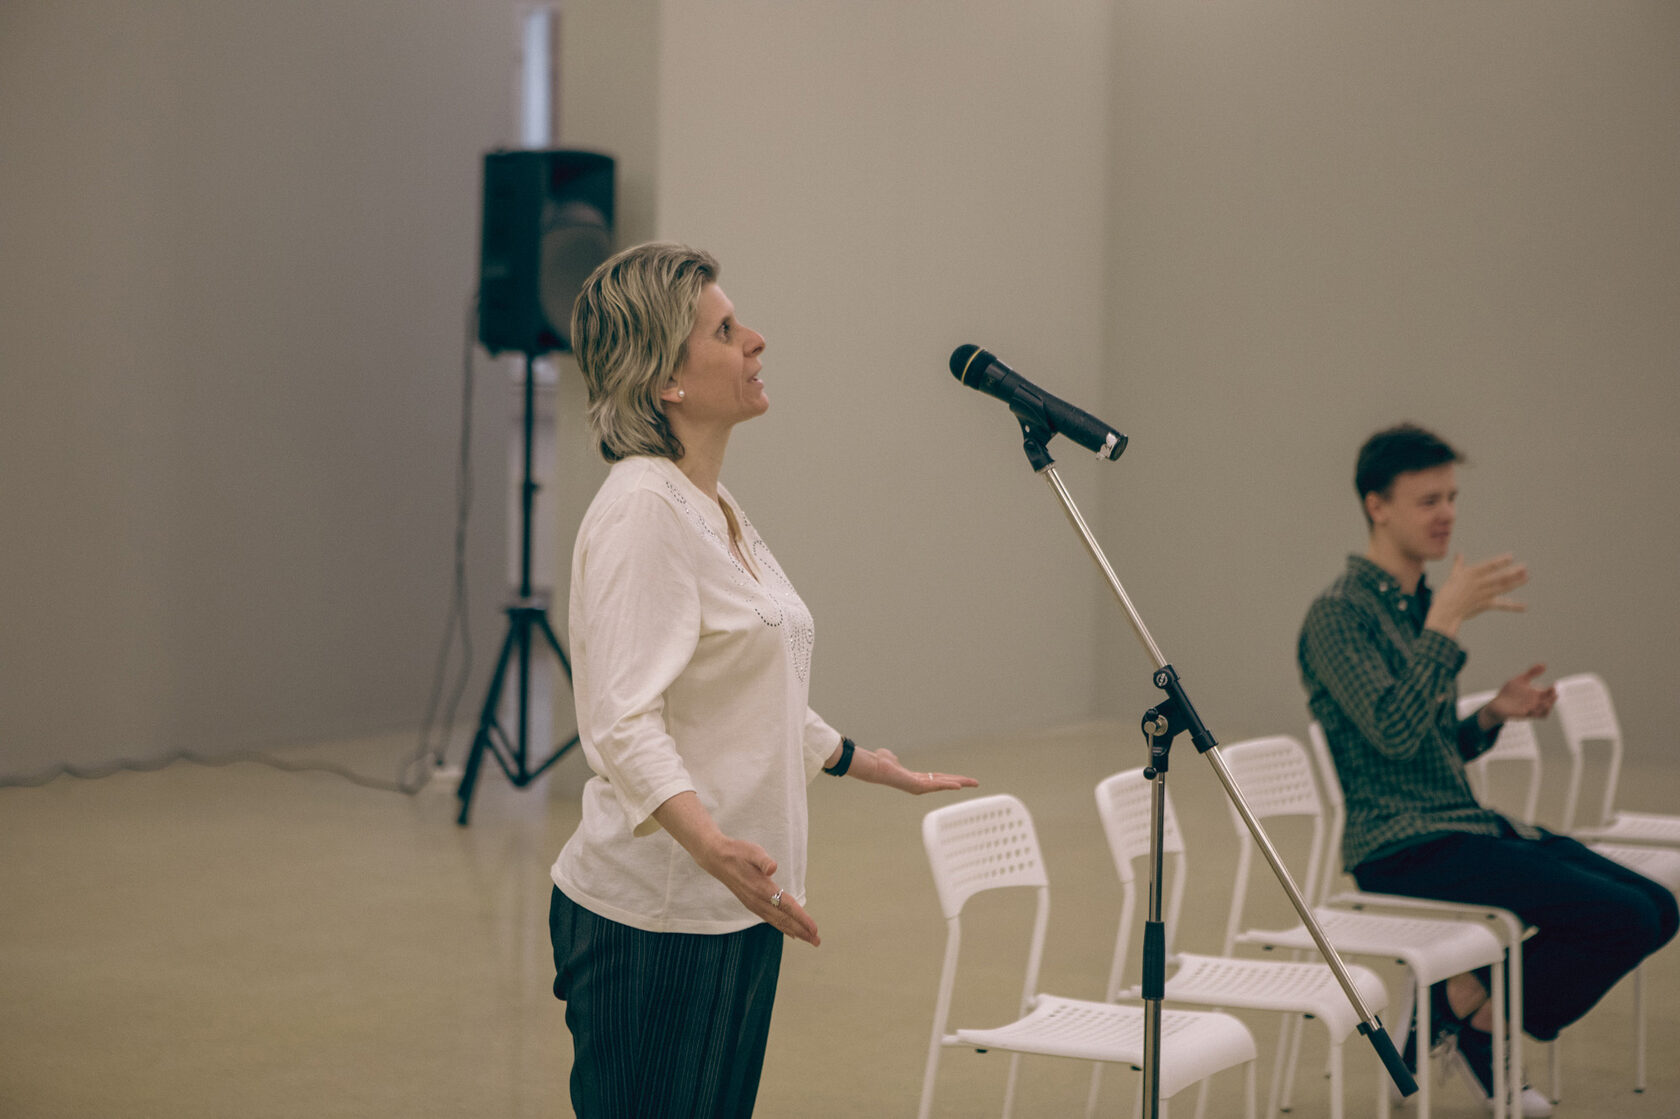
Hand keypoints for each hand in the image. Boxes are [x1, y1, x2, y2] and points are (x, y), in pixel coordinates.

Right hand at [693, 835, 821, 946]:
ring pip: (777, 922)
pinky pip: (769, 919)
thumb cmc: (737, 852)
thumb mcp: (752, 850)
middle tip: (817, 942)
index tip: (814, 929)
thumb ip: (763, 860)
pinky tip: (789, 931)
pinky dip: (781, 927)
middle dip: (802, 931)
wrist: (716, 859)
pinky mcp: (751, 904)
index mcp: (762, 888)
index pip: (787, 906)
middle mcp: (758, 900)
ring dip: (794, 931)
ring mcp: (753, 904)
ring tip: (808, 940)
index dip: (802, 918)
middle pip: (784, 919)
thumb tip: (773, 867)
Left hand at [866, 747, 979, 795]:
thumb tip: (891, 758)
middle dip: (961, 782)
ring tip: (972, 783)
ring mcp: (919, 787)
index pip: (938, 779)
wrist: (875, 767)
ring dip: (959, 783)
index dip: (950, 779)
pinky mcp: (918, 786)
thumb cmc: (880, 763)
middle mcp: (919, 785)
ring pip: (944, 784)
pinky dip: (948, 785)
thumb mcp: (891, 760)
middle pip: (945, 782)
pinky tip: (959, 785)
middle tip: (975, 783)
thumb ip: (894, 760)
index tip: (962, 780)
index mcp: (916, 779)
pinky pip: (936, 785)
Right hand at [1426, 553, 1528, 638]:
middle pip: (1498, 577)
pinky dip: (1514, 606)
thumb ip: (1459, 565)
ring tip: (1526, 577)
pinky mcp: (1486, 604)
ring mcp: (1483, 594)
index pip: (1488, 566)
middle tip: (1525, 567)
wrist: (1446, 611)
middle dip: (1512, 572)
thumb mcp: (1453, 576)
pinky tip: (1524, 606)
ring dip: (1515, 582)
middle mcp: (1478, 583)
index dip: (1500, 561)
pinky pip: (1502, 605)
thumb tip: (1459, 554)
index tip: (1511, 556)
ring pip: (1502, 587)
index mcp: (1470, 574)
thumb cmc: (1448, 593)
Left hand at [1477, 663, 1556, 729]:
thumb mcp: (1521, 680)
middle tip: (1552, 694)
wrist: (1498, 704)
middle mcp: (1536, 702)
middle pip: (1550, 702)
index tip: (1553, 685)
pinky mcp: (1525, 715)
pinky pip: (1536, 716)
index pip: (1549, 692)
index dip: (1553, 689)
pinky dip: (1538, 713)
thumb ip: (1532, 673)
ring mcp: (1531, 709)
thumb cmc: (1510, 692)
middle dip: (1552, 699)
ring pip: (1545, 711)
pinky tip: (1534, 708)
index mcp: (1536, 694)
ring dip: (1547, 707)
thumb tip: (1544, 664)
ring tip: (1545, 703)